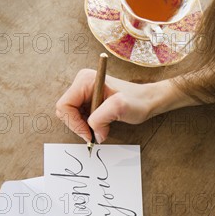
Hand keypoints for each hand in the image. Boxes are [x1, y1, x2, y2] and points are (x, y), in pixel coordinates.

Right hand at [55, 69, 197, 142]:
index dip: (74, 123)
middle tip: (95, 134)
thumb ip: (100, 118)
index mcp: (85, 80)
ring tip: (102, 129)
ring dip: (84, 127)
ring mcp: (85, 92)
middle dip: (79, 126)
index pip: (65, 105)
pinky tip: (102, 126)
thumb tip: (93, 133)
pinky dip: (88, 125)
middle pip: (66, 111)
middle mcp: (82, 84)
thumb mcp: (120, 108)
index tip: (89, 134)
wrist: (149, 101)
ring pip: (72, 115)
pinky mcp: (90, 100)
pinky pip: (80, 116)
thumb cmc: (138, 101)